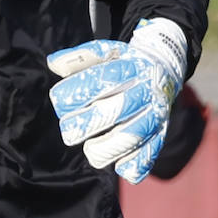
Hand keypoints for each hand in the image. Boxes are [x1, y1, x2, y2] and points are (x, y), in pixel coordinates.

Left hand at [47, 18, 187, 183]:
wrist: (165, 71)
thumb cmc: (126, 65)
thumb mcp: (106, 53)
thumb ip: (79, 58)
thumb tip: (53, 64)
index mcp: (129, 69)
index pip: (97, 83)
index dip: (72, 95)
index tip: (60, 100)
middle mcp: (144, 92)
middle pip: (112, 113)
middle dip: (82, 126)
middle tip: (69, 129)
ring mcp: (154, 116)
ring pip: (127, 140)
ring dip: (102, 149)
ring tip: (91, 147)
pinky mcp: (159, 137)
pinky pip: (143, 159)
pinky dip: (127, 165)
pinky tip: (117, 160)